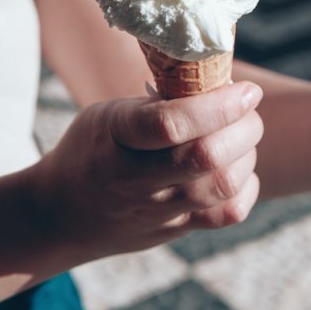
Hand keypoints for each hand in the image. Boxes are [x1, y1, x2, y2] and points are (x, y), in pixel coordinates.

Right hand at [27, 82, 263, 258]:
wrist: (63, 213)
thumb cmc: (96, 147)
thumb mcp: (111, 112)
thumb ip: (160, 102)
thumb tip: (222, 80)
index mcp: (117, 136)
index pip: (172, 123)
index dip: (219, 105)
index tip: (247, 90)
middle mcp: (137, 179)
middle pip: (208, 157)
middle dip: (244, 126)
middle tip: (247, 109)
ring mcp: (159, 210)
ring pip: (225, 184)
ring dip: (247, 153)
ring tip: (241, 136)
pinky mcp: (177, 229)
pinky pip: (230, 213)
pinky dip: (246, 186)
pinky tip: (237, 167)